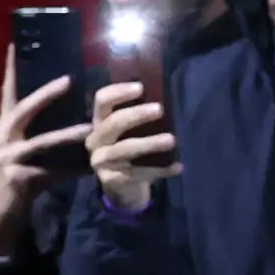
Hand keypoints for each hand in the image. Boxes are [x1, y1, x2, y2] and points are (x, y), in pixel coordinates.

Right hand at [0, 49, 81, 255]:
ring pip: (40, 143)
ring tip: (87, 129)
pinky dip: (73, 169)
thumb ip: (35, 131)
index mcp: (2, 130)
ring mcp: (6, 161)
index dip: (10, 70)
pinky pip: (52, 171)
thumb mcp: (21, 152)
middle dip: (44, 95)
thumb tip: (69, 108)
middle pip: (21, 111)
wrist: (2, 218)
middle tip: (68, 80)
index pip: (6, 94)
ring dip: (65, 135)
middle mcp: (1, 141)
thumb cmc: (16, 180)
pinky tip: (92, 167)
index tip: (15, 44)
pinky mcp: (18, 180)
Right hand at [88, 78, 180, 213]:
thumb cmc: (131, 150)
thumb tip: (164, 98)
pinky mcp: (111, 180)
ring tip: (171, 140)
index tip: (141, 88)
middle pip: (112, 124)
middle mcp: (96, 141)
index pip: (101, 101)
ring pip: (123, 149)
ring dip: (148, 143)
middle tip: (160, 109)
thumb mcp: (130, 132)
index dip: (118, 92)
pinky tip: (177, 167)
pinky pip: (136, 174)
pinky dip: (159, 170)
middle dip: (136, 115)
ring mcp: (101, 162)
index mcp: (100, 123)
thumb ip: (140, 118)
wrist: (122, 187)